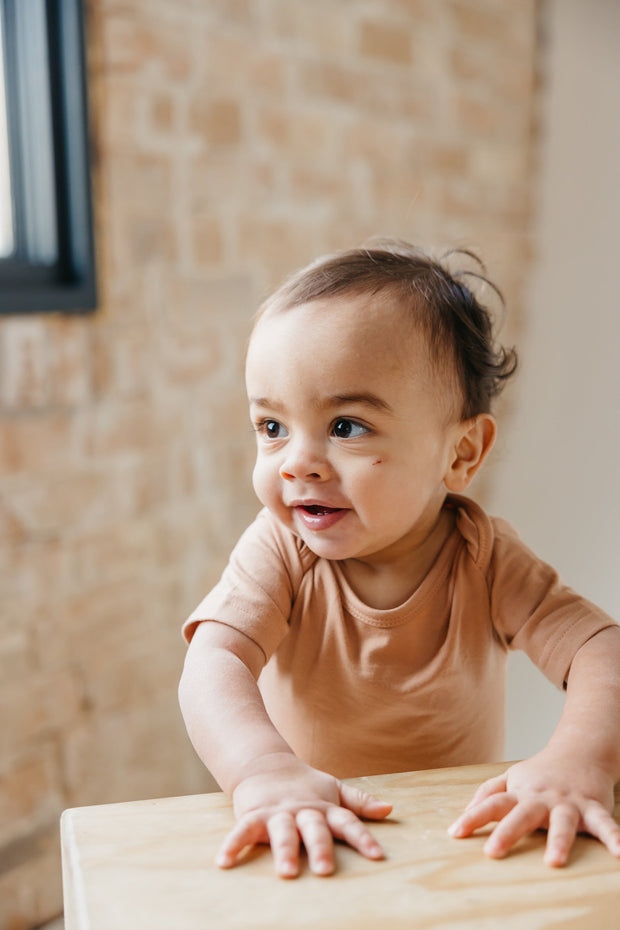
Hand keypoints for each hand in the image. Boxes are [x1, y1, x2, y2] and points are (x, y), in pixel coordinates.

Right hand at [216, 753, 391, 877]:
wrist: (265, 764)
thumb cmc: (305, 785)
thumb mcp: (334, 790)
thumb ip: (359, 802)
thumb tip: (389, 809)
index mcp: (324, 807)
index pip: (347, 822)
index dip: (362, 838)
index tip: (377, 856)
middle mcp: (303, 810)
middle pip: (314, 829)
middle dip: (319, 848)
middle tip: (324, 870)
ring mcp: (277, 812)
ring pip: (282, 831)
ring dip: (284, 850)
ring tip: (286, 872)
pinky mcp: (253, 814)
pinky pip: (242, 830)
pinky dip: (233, 845)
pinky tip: (224, 862)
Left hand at [448, 751, 619, 865]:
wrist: (580, 751)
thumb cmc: (541, 773)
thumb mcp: (512, 778)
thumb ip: (489, 792)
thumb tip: (465, 811)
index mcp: (520, 793)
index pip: (492, 804)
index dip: (473, 817)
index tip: (455, 833)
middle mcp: (542, 798)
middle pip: (522, 814)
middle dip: (507, 833)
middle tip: (492, 852)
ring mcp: (568, 802)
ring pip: (563, 821)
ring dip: (559, 840)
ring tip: (554, 862)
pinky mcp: (593, 806)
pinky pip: (604, 823)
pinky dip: (613, 837)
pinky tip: (619, 853)